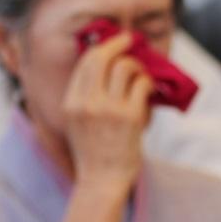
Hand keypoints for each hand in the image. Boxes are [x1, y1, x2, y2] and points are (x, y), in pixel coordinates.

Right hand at [63, 32, 152, 187]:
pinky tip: (149, 90)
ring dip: (137, 66)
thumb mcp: (77, 121)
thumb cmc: (93, 152)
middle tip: (131, 40)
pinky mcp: (130, 117)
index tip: (114, 42)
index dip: (102, 47)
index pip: (86, 62)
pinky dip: (148, 83)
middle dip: (119, 44)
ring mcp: (108, 109)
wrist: (102, 181)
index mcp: (71, 102)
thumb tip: (107, 63)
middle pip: (103, 56)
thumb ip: (86, 96)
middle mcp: (86, 103)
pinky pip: (142, 85)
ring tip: (141, 75)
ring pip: (125, 67)